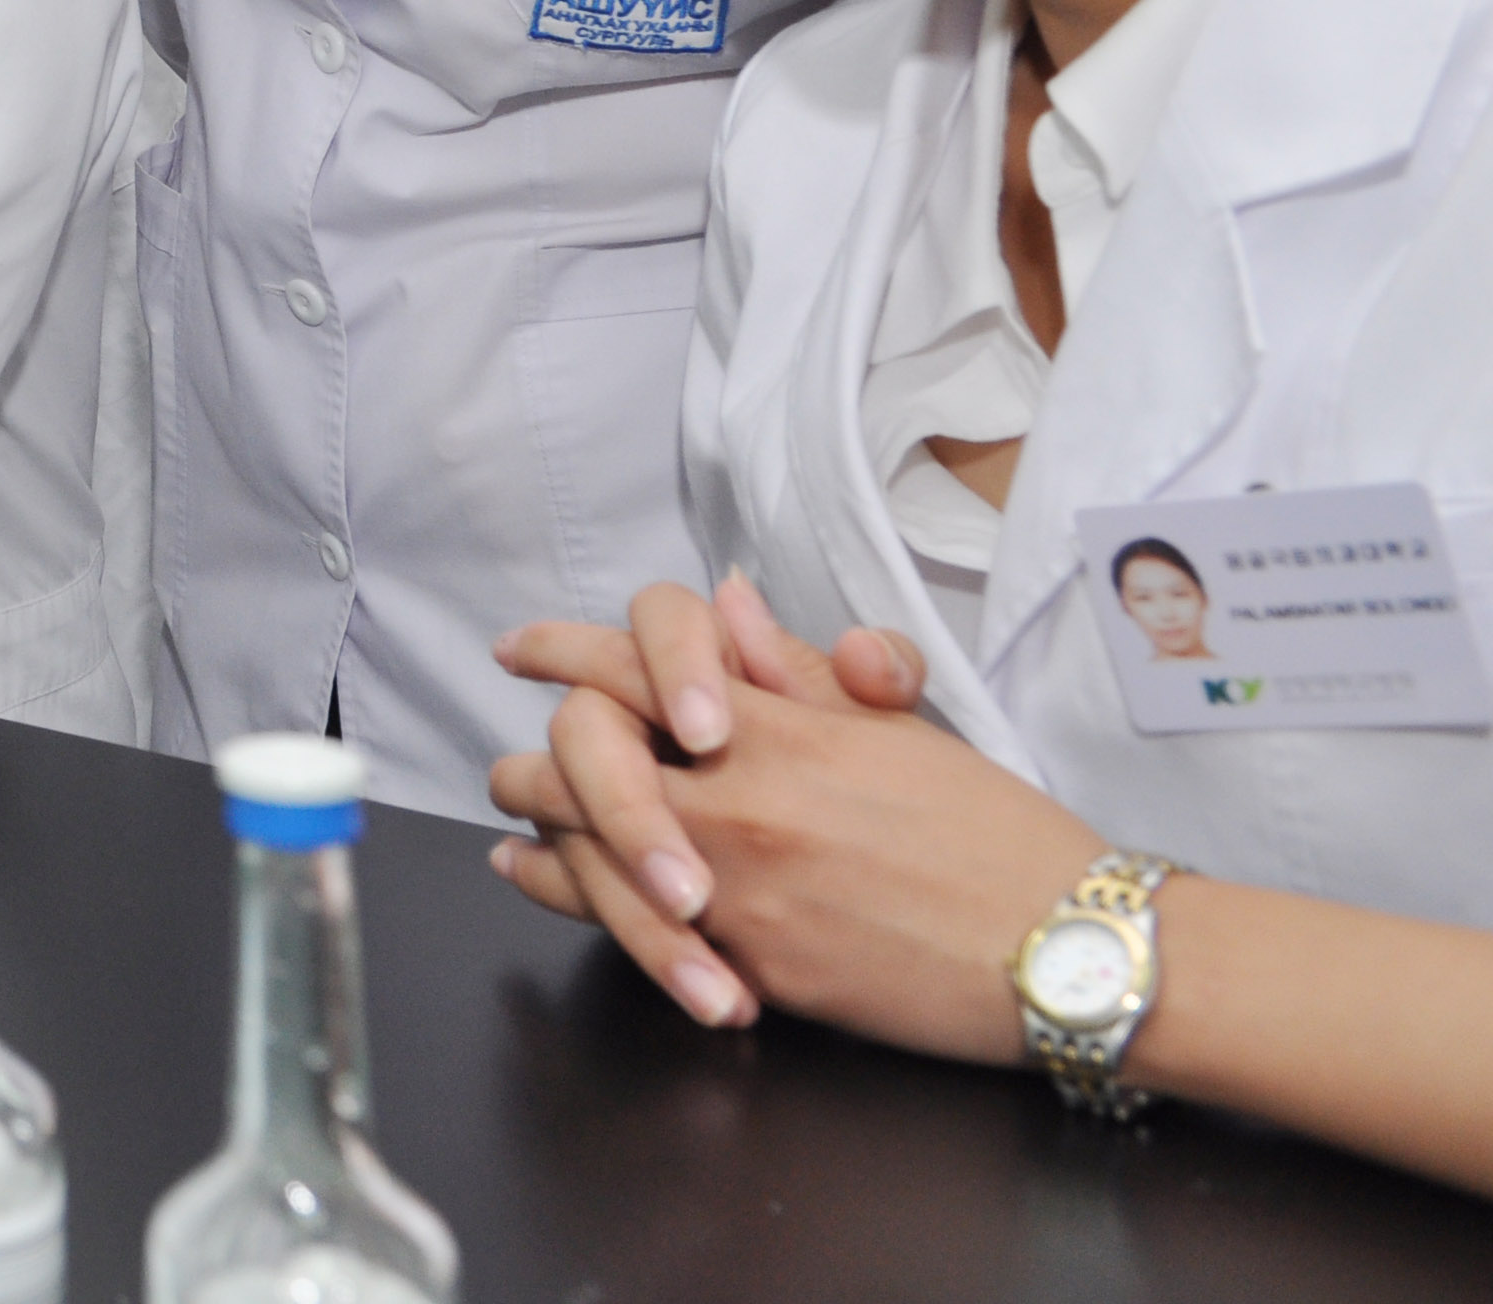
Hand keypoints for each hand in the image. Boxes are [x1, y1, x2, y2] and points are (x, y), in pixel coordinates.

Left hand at [491, 577, 1099, 1063]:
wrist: (1064, 952)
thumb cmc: (998, 837)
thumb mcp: (899, 733)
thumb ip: (799, 671)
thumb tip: (730, 603)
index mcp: (775, 734)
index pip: (629, 666)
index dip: (562, 650)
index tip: (524, 649)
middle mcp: (736, 808)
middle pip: (575, 762)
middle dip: (531, 764)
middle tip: (510, 769)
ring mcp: (733, 895)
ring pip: (581, 855)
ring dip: (541, 839)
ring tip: (516, 835)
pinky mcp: (746, 971)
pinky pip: (630, 935)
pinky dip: (582, 906)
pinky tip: (556, 891)